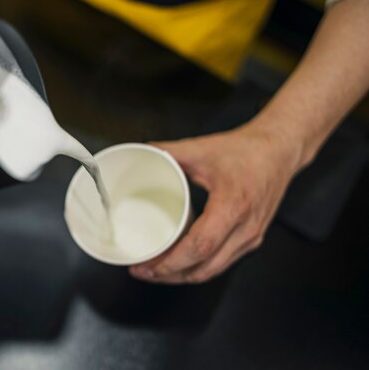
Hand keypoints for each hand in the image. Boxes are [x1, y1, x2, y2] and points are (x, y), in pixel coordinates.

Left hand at [129, 123, 303, 283]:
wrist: (280, 150)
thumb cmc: (247, 150)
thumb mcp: (202, 149)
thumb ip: (167, 152)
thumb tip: (142, 155)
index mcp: (233, 206)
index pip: (200, 247)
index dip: (172, 262)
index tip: (149, 265)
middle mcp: (246, 228)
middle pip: (205, 268)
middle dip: (170, 275)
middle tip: (143, 270)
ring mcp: (251, 236)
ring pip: (213, 270)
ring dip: (183, 275)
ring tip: (156, 270)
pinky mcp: (252, 238)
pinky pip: (222, 262)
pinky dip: (199, 267)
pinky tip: (181, 263)